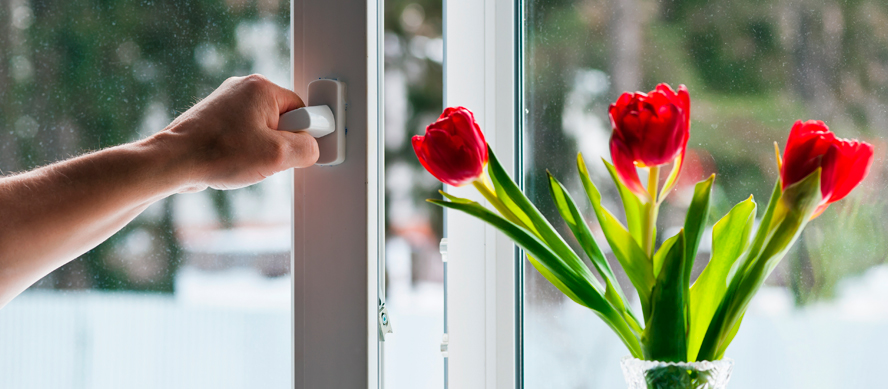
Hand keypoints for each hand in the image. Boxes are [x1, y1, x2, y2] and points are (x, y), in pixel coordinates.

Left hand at [152, 74, 319, 191]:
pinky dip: (243, 152)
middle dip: (279, 144)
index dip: (302, 135)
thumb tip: (311, 148)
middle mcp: (243, 88)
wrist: (171, 162)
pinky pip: (244, 136)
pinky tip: (231, 161)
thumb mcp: (277, 156)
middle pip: (283, 120)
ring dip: (260, 151)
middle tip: (263, 158)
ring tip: (243, 161)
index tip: (291, 150)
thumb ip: (307, 149)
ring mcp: (226, 102)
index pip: (302, 110)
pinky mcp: (215, 118)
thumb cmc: (217, 153)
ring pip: (263, 131)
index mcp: (261, 87)